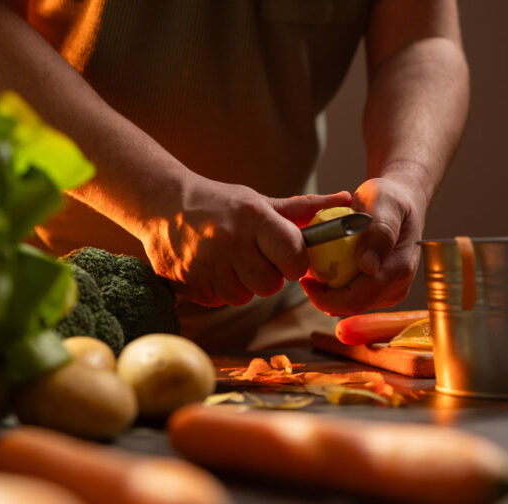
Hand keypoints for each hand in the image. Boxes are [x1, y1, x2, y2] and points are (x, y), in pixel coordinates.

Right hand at [140, 174, 350, 306]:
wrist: (162, 202)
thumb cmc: (221, 203)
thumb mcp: (258, 202)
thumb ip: (301, 209)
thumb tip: (345, 198)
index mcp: (254, 217)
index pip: (294, 256)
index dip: (295, 262)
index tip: (286, 256)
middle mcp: (230, 240)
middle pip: (270, 286)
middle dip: (267, 276)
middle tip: (254, 259)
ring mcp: (205, 263)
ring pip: (243, 297)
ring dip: (241, 285)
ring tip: (230, 263)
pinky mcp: (186, 280)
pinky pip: (217, 301)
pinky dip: (217, 290)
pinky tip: (210, 269)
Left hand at [300, 176, 428, 315]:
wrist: (401, 201)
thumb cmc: (390, 198)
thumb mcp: (384, 202)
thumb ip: (380, 230)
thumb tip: (368, 266)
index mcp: (399, 269)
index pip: (358, 299)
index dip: (326, 297)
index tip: (304, 280)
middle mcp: (398, 285)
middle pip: (352, 307)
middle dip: (324, 297)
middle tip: (304, 275)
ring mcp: (391, 290)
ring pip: (352, 304)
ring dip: (329, 293)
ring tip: (314, 269)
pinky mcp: (382, 290)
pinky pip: (354, 296)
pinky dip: (337, 287)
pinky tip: (326, 269)